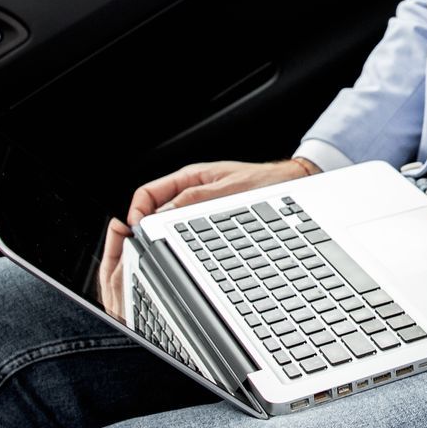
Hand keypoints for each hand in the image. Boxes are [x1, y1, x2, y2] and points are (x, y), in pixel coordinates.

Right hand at [98, 158, 315, 319]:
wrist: (290, 182)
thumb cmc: (263, 181)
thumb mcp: (228, 190)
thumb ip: (196, 199)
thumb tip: (164, 213)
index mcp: (190, 177)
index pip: (148, 193)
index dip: (137, 212)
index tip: (137, 231)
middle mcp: (191, 190)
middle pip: (155, 209)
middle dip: (148, 227)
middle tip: (148, 247)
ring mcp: (200, 203)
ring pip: (170, 221)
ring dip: (167, 234)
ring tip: (168, 250)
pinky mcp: (210, 215)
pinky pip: (188, 226)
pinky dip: (184, 237)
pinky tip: (189, 248)